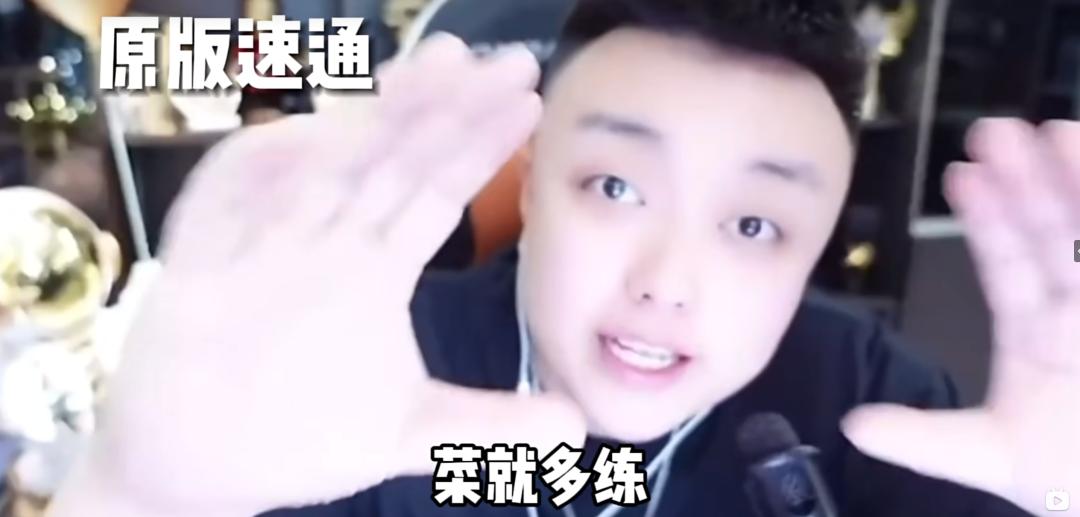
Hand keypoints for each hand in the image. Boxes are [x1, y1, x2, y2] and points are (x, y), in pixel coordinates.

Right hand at [52, 35, 583, 516]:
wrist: (198, 462)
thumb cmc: (297, 435)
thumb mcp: (408, 431)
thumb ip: (489, 426)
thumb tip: (576, 426)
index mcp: (374, 266)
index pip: (437, 191)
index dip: (481, 143)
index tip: (527, 98)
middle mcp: (326, 241)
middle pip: (391, 158)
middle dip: (445, 104)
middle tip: (501, 59)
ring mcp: (264, 243)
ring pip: (322, 161)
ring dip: (372, 114)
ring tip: (432, 66)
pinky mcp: (200, 257)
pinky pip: (229, 193)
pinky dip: (267, 158)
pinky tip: (319, 125)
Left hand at [843, 119, 1079, 515]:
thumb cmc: (1072, 479)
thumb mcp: (993, 457)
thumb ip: (924, 439)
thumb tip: (852, 424)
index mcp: (1037, 334)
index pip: (1006, 264)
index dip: (986, 219)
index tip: (961, 174)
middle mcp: (1078, 311)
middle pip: (1052, 233)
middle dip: (1026, 182)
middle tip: (995, 129)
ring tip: (1058, 133)